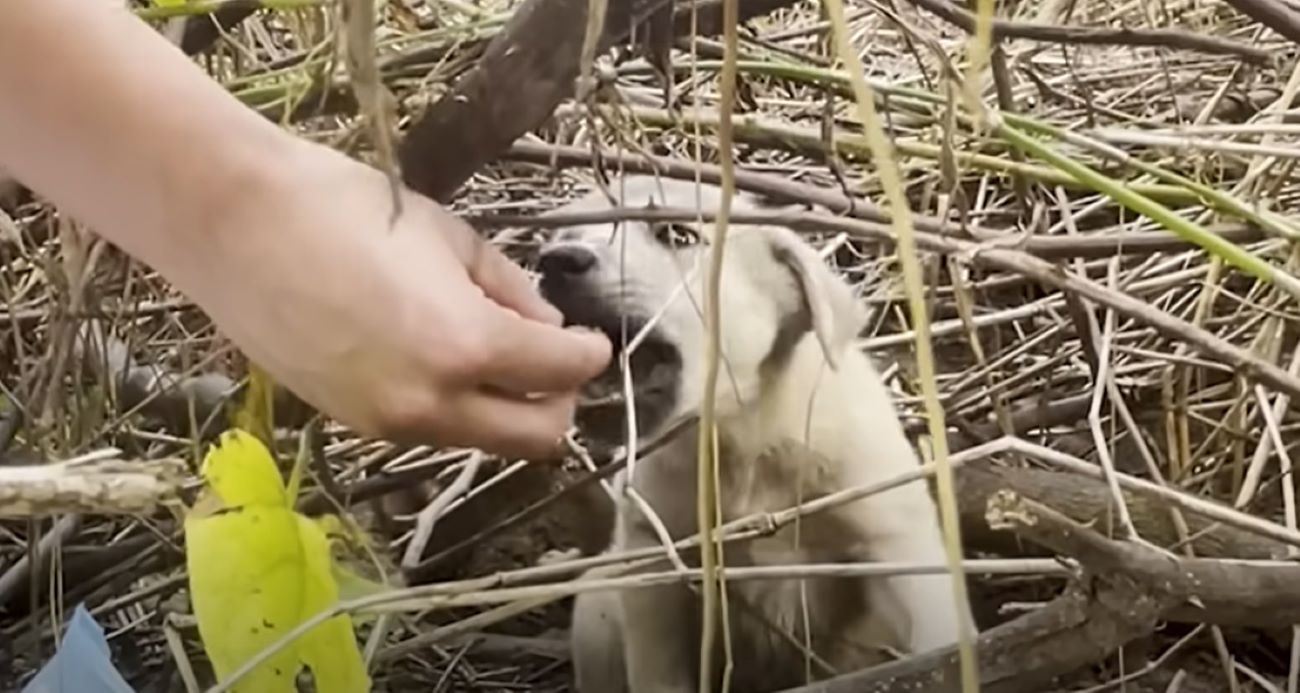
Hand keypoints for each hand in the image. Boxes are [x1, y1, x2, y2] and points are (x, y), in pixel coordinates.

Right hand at [182, 140, 611, 457]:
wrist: (235, 226)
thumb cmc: (346, 209)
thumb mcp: (450, 236)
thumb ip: (511, 289)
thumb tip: (547, 325)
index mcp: (466, 346)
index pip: (563, 374)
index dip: (589, 354)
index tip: (589, 339)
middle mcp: (433, 403)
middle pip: (538, 440)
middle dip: (559, 401)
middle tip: (552, 358)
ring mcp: (390, 424)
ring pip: (484, 441)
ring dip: (506, 407)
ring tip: (488, 348)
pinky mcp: (355, 425)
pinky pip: (434, 431)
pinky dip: (456, 405)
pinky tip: (437, 358)